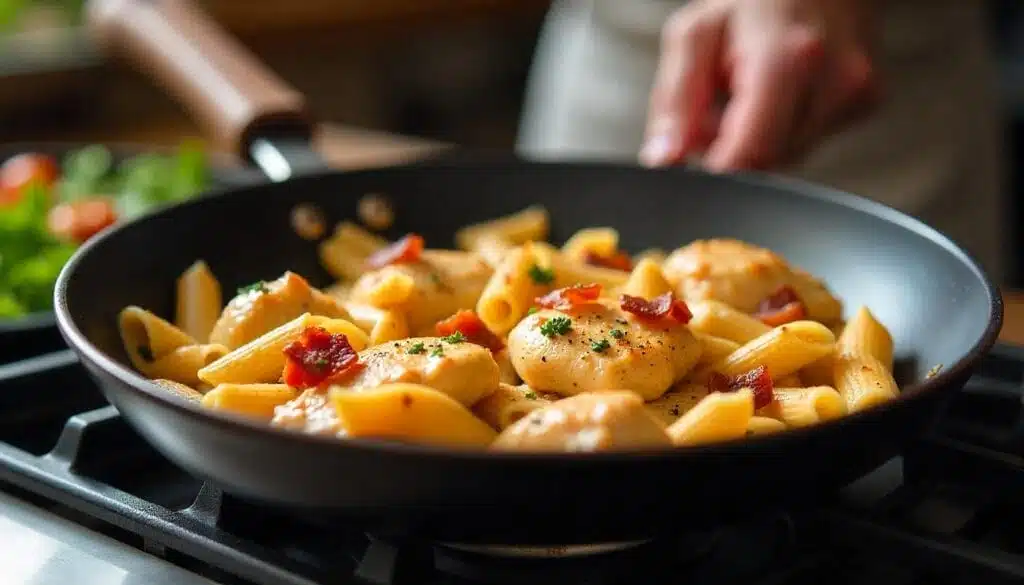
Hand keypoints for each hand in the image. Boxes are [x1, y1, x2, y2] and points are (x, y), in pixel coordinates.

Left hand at [640, 0, 876, 170]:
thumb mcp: (694, 35)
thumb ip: (676, 101)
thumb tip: (664, 159)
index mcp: (787, 59)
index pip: (752, 154)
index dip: (717, 171)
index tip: (696, 165)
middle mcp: (833, 79)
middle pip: (768, 161)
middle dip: (733, 148)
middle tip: (720, 103)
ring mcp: (855, 93)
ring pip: (787, 157)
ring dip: (757, 139)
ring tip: (750, 90)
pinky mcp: (865, 104)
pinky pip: (808, 142)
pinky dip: (782, 129)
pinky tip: (779, 92)